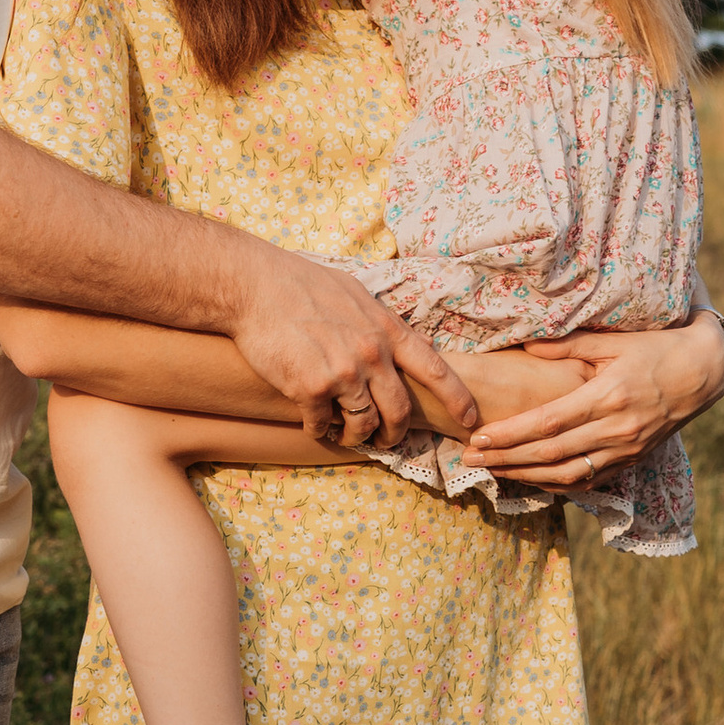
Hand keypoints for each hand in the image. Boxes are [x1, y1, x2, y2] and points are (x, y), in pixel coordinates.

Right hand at [228, 255, 481, 446]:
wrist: (255, 285)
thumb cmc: (301, 284)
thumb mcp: (355, 293)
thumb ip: (378, 322)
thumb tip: (394, 339)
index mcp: (387, 329)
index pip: (435, 370)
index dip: (457, 398)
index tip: (469, 419)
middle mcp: (371, 353)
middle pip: (399, 411)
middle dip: (396, 434)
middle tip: (387, 440)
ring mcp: (343, 373)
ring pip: (363, 424)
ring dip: (356, 436)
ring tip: (345, 433)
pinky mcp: (310, 388)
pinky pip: (321, 424)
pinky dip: (318, 429)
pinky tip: (312, 422)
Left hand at [459, 300, 723, 486]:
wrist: (702, 373)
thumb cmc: (655, 348)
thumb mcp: (613, 340)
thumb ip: (567, 345)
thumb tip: (524, 344)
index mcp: (608, 396)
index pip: (547, 423)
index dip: (510, 434)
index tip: (478, 437)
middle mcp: (616, 429)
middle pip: (550, 454)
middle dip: (505, 459)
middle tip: (468, 460)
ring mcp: (626, 450)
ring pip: (567, 475)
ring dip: (525, 477)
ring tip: (491, 473)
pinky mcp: (632, 461)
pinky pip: (589, 481)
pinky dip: (556, 484)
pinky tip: (530, 479)